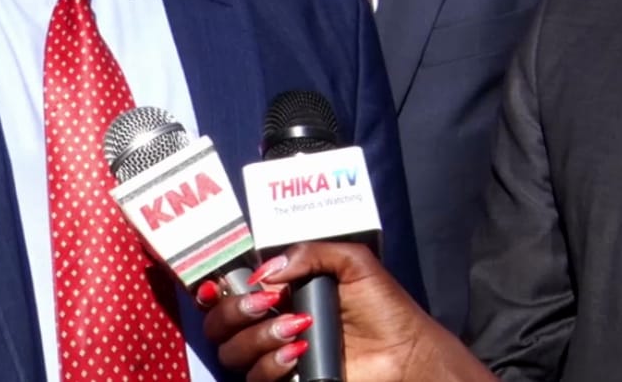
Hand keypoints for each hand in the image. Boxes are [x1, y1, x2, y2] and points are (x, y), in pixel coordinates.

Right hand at [202, 242, 495, 381]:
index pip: (226, 292)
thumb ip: (308, 253)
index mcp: (277, 293)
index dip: (214, 290)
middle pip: (217, 324)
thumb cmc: (383, 306)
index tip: (220, 285)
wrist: (407, 352)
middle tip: (267, 302)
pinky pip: (255, 378)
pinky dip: (272, 363)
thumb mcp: (352, 261)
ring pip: (231, 352)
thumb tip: (266, 272)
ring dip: (258, 337)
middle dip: (234, 311)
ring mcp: (274, 356)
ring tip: (298, 328)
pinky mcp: (286, 380)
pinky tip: (300, 353)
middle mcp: (267, 324)